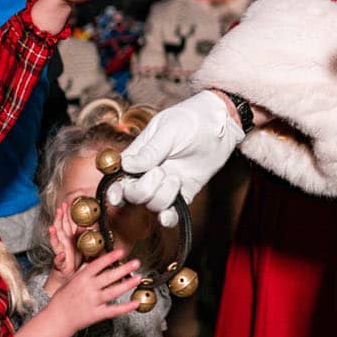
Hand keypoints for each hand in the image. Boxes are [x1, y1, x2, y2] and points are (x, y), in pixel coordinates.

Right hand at [16, 248, 142, 336]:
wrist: (56, 319)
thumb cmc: (63, 298)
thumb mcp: (71, 280)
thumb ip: (86, 271)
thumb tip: (100, 260)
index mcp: (82, 278)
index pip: (98, 265)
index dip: (110, 257)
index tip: (121, 252)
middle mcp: (88, 289)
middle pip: (109, 277)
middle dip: (124, 269)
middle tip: (136, 262)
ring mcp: (93, 302)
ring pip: (113, 292)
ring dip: (127, 284)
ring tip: (138, 277)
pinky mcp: (96, 314)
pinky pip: (113, 310)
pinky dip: (125, 307)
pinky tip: (135, 303)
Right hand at [43, 201, 80, 295]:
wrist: (68, 274)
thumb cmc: (74, 258)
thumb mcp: (81, 244)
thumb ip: (83, 233)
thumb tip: (89, 223)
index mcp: (68, 237)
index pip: (65, 223)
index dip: (64, 214)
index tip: (65, 204)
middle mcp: (63, 243)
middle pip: (59, 228)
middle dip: (58, 219)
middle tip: (59, 210)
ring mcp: (60, 252)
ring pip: (55, 242)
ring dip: (53, 235)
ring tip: (52, 228)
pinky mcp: (60, 263)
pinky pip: (59, 260)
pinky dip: (59, 258)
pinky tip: (61, 255)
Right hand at [109, 90, 242, 227]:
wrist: (221, 123)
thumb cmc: (192, 118)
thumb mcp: (169, 129)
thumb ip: (150, 150)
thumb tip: (126, 165)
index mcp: (139, 154)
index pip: (119, 176)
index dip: (114, 189)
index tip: (117, 196)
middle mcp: (150, 171)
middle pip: (133, 195)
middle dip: (143, 190)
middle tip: (160, 172)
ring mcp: (167, 183)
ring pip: (153, 205)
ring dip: (163, 197)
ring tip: (177, 178)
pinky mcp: (185, 192)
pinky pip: (172, 213)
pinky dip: (169, 218)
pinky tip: (169, 215)